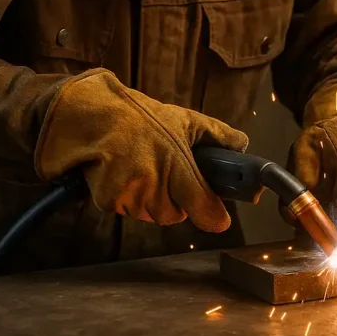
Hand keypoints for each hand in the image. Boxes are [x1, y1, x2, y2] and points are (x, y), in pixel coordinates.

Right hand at [35, 69, 247, 231]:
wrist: (94, 115)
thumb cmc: (140, 117)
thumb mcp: (184, 119)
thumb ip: (217, 134)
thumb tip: (242, 144)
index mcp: (177, 164)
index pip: (201, 205)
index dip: (213, 215)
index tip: (220, 219)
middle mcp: (155, 184)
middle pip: (175, 214)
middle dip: (174, 199)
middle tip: (165, 171)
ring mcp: (131, 195)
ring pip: (151, 213)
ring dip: (150, 199)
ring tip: (141, 167)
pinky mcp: (109, 201)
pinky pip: (126, 210)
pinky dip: (127, 197)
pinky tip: (123, 172)